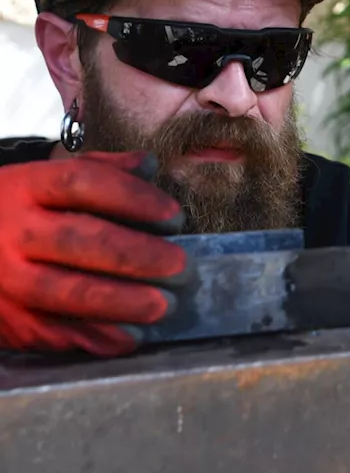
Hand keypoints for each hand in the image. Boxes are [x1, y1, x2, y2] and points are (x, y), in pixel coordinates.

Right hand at [0, 151, 188, 355]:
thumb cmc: (13, 212)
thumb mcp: (43, 180)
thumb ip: (98, 170)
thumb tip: (148, 165)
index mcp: (26, 187)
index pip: (83, 182)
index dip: (133, 198)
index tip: (174, 217)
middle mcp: (12, 232)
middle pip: (80, 239)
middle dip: (136, 255)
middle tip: (179, 266)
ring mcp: (6, 280)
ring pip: (69, 292)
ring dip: (123, 302)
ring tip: (164, 305)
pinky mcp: (8, 322)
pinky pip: (56, 333)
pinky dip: (98, 338)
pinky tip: (132, 336)